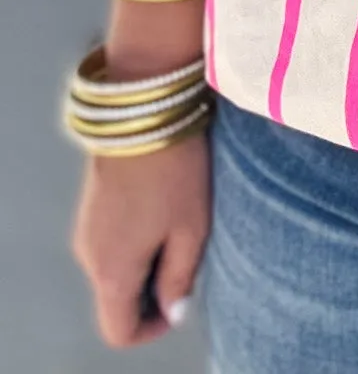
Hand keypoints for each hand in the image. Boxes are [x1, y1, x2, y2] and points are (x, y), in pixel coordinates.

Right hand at [71, 131, 209, 346]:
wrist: (142, 109)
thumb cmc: (174, 173)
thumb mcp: (190, 228)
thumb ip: (179, 277)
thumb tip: (172, 311)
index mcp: (111, 271)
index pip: (119, 330)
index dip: (151, 328)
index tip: (179, 302)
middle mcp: (88, 257)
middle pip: (115, 300)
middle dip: (150, 292)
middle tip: (186, 260)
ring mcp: (85, 229)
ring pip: (113, 270)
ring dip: (144, 265)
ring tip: (179, 229)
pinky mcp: (90, 206)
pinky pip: (110, 243)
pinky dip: (134, 243)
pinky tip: (161, 211)